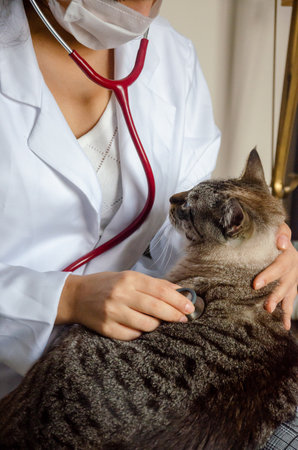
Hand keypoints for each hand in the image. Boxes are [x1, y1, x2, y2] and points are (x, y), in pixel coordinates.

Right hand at [57, 271, 194, 339]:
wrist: (75, 296)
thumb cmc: (106, 285)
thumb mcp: (128, 277)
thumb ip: (153, 283)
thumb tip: (179, 290)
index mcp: (128, 279)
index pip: (160, 290)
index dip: (178, 300)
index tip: (190, 307)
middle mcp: (121, 295)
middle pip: (156, 308)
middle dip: (174, 315)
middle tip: (184, 319)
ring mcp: (113, 313)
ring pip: (147, 325)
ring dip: (157, 325)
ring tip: (158, 322)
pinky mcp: (106, 329)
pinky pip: (132, 335)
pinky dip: (140, 333)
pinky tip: (141, 328)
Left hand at [253, 223, 297, 329]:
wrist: (280, 241)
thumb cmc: (274, 235)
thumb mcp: (277, 228)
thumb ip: (280, 232)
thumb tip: (281, 242)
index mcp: (288, 255)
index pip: (279, 266)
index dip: (269, 275)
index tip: (256, 284)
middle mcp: (294, 268)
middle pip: (285, 284)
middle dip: (275, 295)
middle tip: (266, 306)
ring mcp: (294, 279)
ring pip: (288, 294)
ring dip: (280, 305)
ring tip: (270, 312)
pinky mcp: (292, 287)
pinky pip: (290, 302)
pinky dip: (287, 315)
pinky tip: (284, 326)